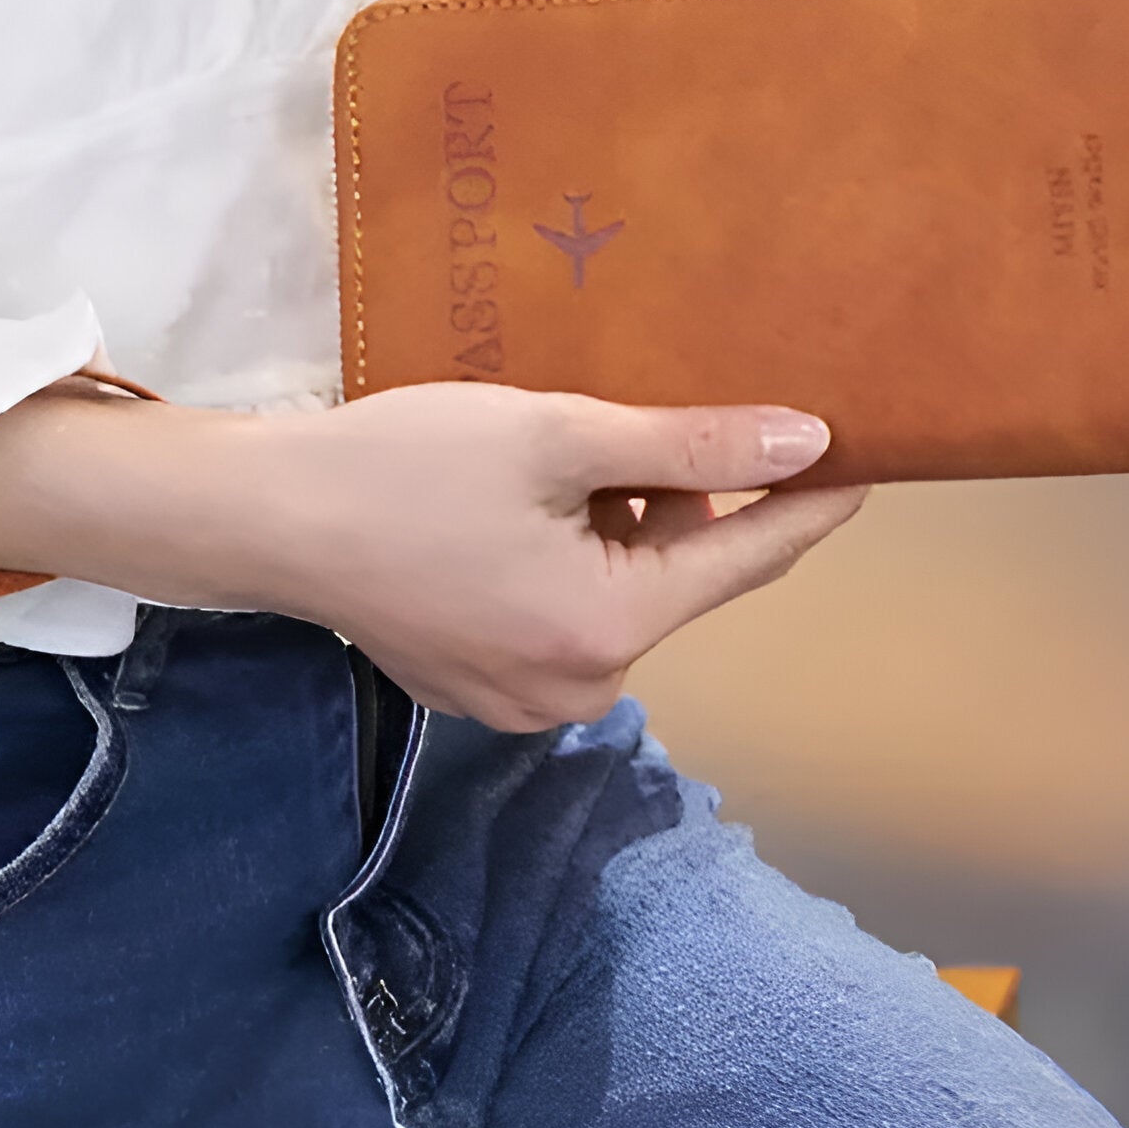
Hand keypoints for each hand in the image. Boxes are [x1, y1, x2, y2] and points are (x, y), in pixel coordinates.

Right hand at [0, 380, 867, 731]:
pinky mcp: (483, 691)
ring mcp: (525, 702)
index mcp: (606, 630)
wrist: (264, 515)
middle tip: (651, 425)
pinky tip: (530, 506)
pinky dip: (577, 562)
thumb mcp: (559, 436)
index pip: (743, 560)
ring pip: (623, 598)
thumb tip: (809, 443)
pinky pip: (570, 620)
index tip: (864, 463)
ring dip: (625, 529)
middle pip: (677, 580)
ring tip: (572, 457)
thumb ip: (691, 446)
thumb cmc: (407, 464)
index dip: (806, 505)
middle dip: (684, 504)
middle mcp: (578, 690)